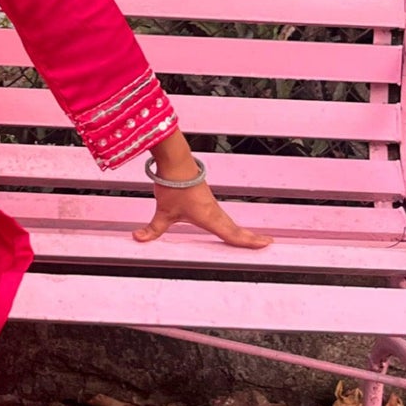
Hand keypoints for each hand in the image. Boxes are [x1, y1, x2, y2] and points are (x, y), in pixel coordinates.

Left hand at [132, 131, 270, 248]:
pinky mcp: (206, 199)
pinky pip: (222, 216)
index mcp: (209, 217)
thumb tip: (138, 238)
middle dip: (250, 238)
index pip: (232, 234)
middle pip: (236, 228)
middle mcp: (214, 211)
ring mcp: (211, 204)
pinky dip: (230, 224)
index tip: (265, 244)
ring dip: (241, 231)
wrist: (175, 162)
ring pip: (229, 222)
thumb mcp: (163, 211)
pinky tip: (227, 226)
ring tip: (253, 239)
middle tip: (267, 243)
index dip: (248, 241)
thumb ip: (153, 228)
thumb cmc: (173, 185)